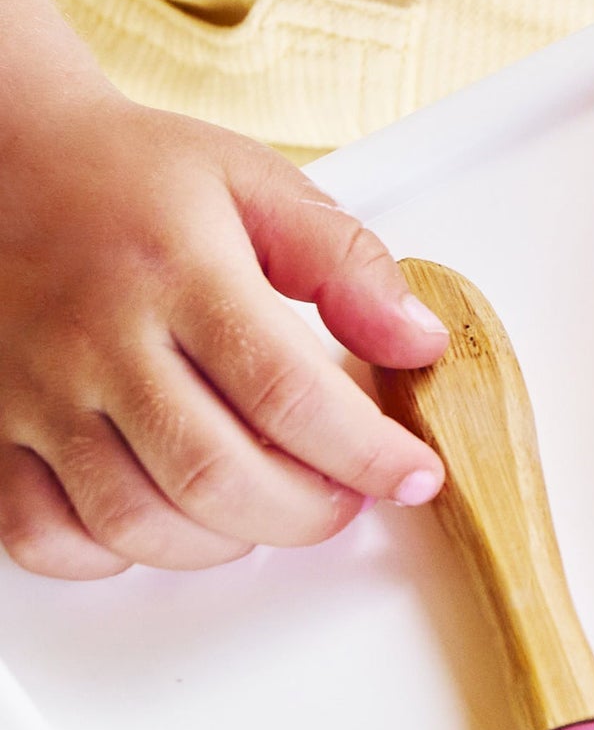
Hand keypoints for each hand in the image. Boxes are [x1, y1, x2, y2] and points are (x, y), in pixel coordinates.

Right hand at [0, 88, 448, 577]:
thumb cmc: (131, 175)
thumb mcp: (257, 183)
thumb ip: (347, 263)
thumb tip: (418, 343)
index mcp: (178, 272)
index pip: (288, 394)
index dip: (366, 454)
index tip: (415, 475)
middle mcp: (98, 340)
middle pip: (216, 476)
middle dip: (307, 513)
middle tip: (348, 496)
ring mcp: (35, 393)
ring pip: (135, 520)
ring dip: (226, 540)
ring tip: (271, 503)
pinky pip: (44, 535)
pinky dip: (118, 553)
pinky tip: (170, 515)